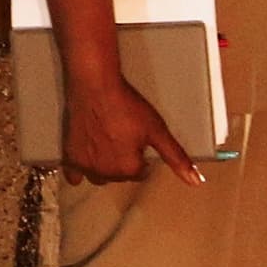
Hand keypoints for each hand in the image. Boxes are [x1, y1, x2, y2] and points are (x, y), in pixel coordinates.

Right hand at [61, 69, 203, 187]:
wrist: (95, 86)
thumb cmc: (126, 105)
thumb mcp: (157, 131)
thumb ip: (176, 158)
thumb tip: (196, 181)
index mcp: (129, 169)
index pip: (140, 173)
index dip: (141, 156)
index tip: (138, 139)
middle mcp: (106, 173)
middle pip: (119, 176)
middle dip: (123, 161)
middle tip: (122, 136)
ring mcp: (85, 166)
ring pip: (99, 177)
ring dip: (104, 167)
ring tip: (106, 143)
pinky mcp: (70, 156)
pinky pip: (74, 175)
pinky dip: (79, 171)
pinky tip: (86, 157)